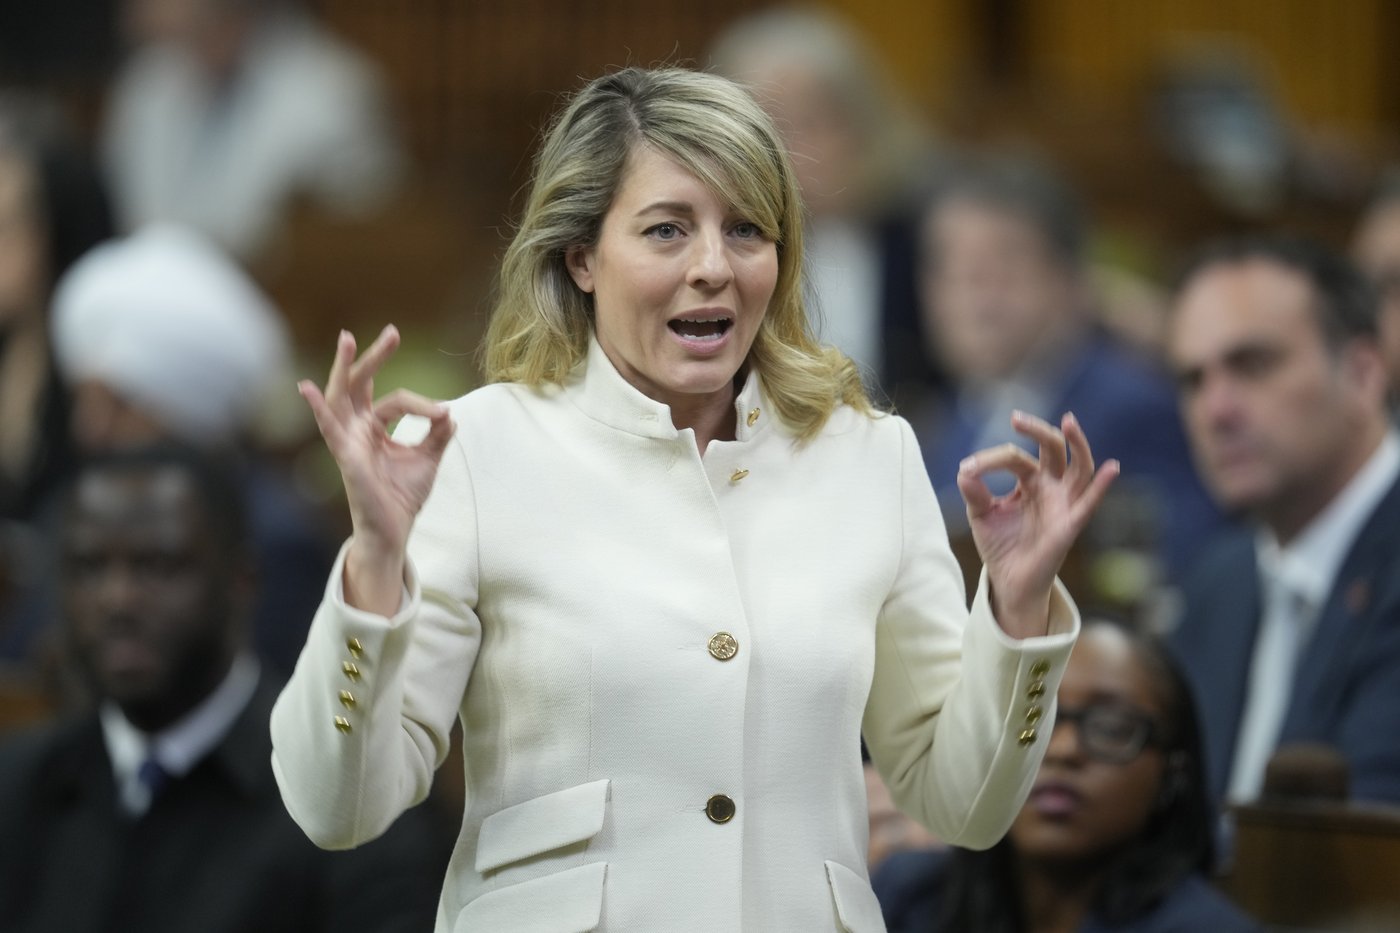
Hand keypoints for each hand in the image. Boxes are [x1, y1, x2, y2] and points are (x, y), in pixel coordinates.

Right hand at [299, 325, 454, 611]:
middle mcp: (358, 429)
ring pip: (342, 396)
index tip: (443, 413)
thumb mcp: (427, 459)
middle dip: (374, 357)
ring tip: (347, 339)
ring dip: (344, 367)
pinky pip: (329, 429)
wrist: (396, 530)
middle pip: (360, 384)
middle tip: (392, 332)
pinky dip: (318, 408)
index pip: (396, 400)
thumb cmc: (404, 496)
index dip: (422, 404)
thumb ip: (436, 434)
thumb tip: (449, 413)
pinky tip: (308, 388)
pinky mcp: (346, 457)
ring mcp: (349, 441)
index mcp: (375, 428)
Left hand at [955, 411, 1117, 637]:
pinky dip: (1102, 486)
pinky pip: (1089, 504)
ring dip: (1077, 444)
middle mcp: (1051, 487)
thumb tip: (964, 470)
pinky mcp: (1069, 525)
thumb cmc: (1000, 544)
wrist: (1008, 581)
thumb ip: (974, 491)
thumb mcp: (981, 514)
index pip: (1016, 457)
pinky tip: (1112, 468)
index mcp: (1031, 481)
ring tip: (1068, 422)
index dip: (991, 460)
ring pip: (1079, 467)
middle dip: (1038, 430)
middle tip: (1017, 418)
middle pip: (1053, 449)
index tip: (968, 469)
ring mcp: (1064, 504)